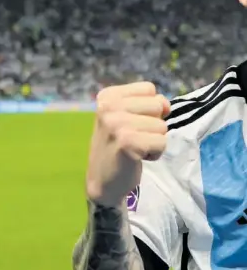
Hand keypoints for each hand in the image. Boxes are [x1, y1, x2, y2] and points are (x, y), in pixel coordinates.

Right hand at [86, 82, 170, 206]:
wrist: (103, 180)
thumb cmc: (117, 146)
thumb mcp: (124, 116)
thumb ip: (147, 104)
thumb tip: (166, 106)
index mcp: (107, 96)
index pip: (148, 89)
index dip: (148, 109)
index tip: (130, 123)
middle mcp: (108, 106)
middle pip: (157, 105)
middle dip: (153, 124)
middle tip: (133, 137)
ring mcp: (116, 124)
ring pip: (162, 125)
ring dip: (154, 140)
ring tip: (134, 148)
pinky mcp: (127, 142)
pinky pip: (162, 142)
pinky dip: (155, 153)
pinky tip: (137, 157)